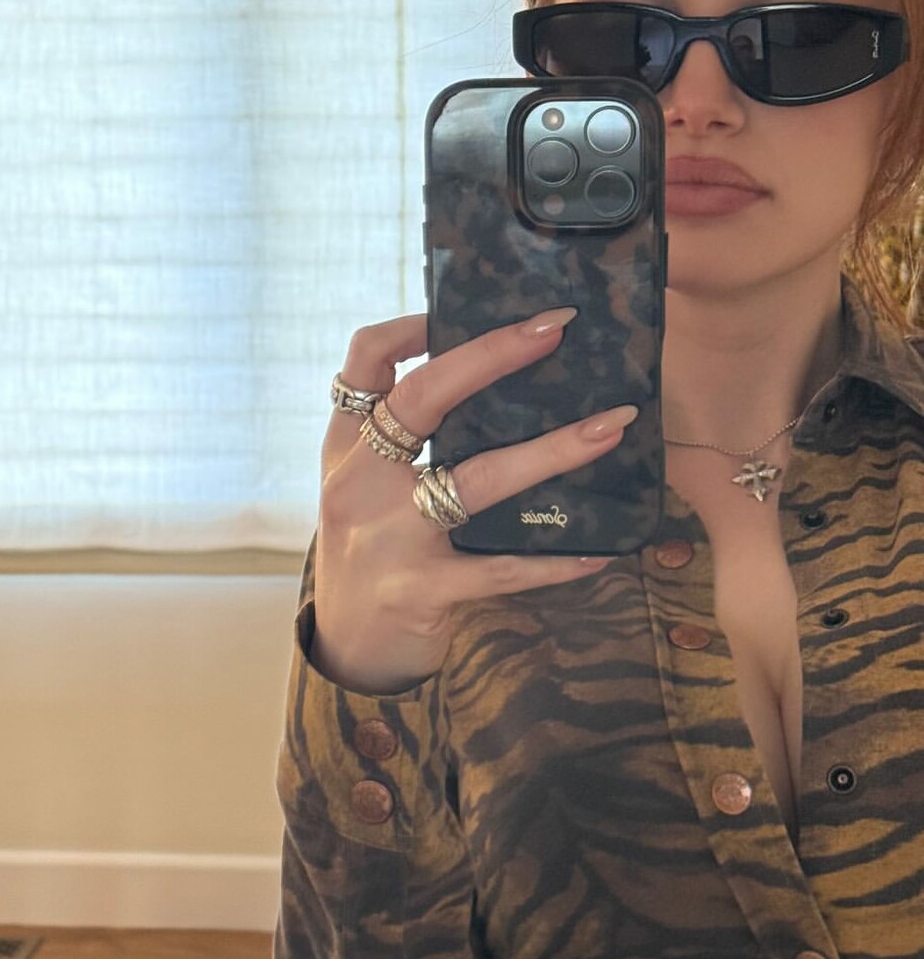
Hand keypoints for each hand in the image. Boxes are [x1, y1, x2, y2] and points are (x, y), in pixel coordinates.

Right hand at [312, 307, 637, 693]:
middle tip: (555, 329)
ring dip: (553, 450)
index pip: (363, 364)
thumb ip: (402, 440)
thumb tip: (486, 374)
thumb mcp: (363, 486)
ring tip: (612, 427)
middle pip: (421, 399)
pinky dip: (553, 559)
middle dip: (491, 356)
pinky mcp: (421, 590)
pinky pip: (500, 569)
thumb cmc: (371, 552)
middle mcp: (358, 483)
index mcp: (346, 448)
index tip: (461, 308)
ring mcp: (388, 537)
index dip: (409, 327)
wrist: (346, 649)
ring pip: (476, 479)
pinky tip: (600, 551)